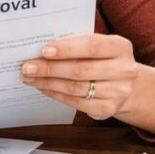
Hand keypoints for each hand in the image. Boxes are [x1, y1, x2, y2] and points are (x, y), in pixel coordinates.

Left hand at [20, 34, 139, 119]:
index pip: (92, 46)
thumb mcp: (98, 46)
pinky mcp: (107, 109)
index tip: (44, 50)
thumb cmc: (104, 59)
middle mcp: (124, 70)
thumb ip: (76, 43)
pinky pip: (76, 103)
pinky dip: (56, 94)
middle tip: (27, 67)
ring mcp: (118, 92)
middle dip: (50, 68)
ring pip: (76, 88)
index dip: (67, 49)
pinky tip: (43, 88)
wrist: (127, 84)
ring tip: (29, 77)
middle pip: (81, 70)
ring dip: (48, 83)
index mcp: (121, 47)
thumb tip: (40, 48)